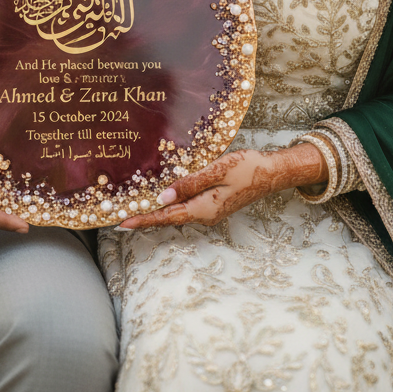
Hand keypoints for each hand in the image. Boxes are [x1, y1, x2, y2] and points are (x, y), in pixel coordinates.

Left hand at [117, 143, 326, 228]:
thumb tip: (163, 197)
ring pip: (177, 214)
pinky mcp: (213, 205)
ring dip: (157, 213)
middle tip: (120, 218)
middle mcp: (205, 215)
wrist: (271, 173)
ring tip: (135, 209)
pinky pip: (187, 207)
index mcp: (204, 209)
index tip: (122, 223)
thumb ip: (190, 184)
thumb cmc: (246, 168)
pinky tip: (162, 199)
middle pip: (169, 219)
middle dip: (146, 218)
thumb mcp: (217, 171)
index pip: (167, 217)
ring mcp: (210, 211)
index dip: (144, 219)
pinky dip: (171, 206)